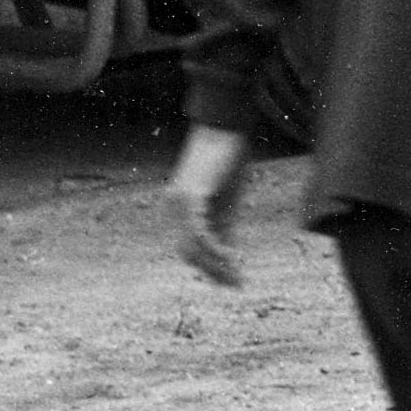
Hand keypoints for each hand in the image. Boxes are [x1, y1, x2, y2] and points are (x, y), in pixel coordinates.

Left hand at [169, 123, 253, 286]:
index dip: (210, 269)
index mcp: (180, 209)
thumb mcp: (228, 200)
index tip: (233, 282)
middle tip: (237, 285)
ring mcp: (178, 203)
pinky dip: (214, 248)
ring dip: (215, 265)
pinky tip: (231, 257)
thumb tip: (230, 256)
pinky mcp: (190, 196)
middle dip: (213, 272)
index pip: (190, 249)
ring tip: (237, 276)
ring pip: (192, 247)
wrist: (226, 126)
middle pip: (189, 253)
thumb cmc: (229, 158)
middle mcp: (173, 208)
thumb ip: (225, 227)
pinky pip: (199, 232)